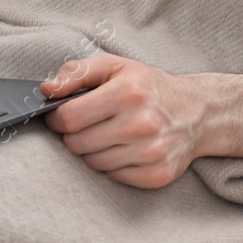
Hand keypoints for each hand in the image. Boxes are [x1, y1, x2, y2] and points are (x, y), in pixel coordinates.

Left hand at [38, 53, 211, 188]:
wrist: (196, 112)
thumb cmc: (148, 86)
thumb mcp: (114, 66)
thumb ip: (76, 72)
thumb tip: (46, 90)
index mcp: (128, 92)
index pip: (71, 117)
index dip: (57, 118)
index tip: (60, 115)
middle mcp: (142, 123)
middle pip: (78, 143)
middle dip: (73, 134)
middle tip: (85, 124)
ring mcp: (151, 151)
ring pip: (93, 163)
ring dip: (92, 150)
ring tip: (106, 133)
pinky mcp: (157, 174)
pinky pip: (113, 176)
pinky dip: (111, 164)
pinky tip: (122, 148)